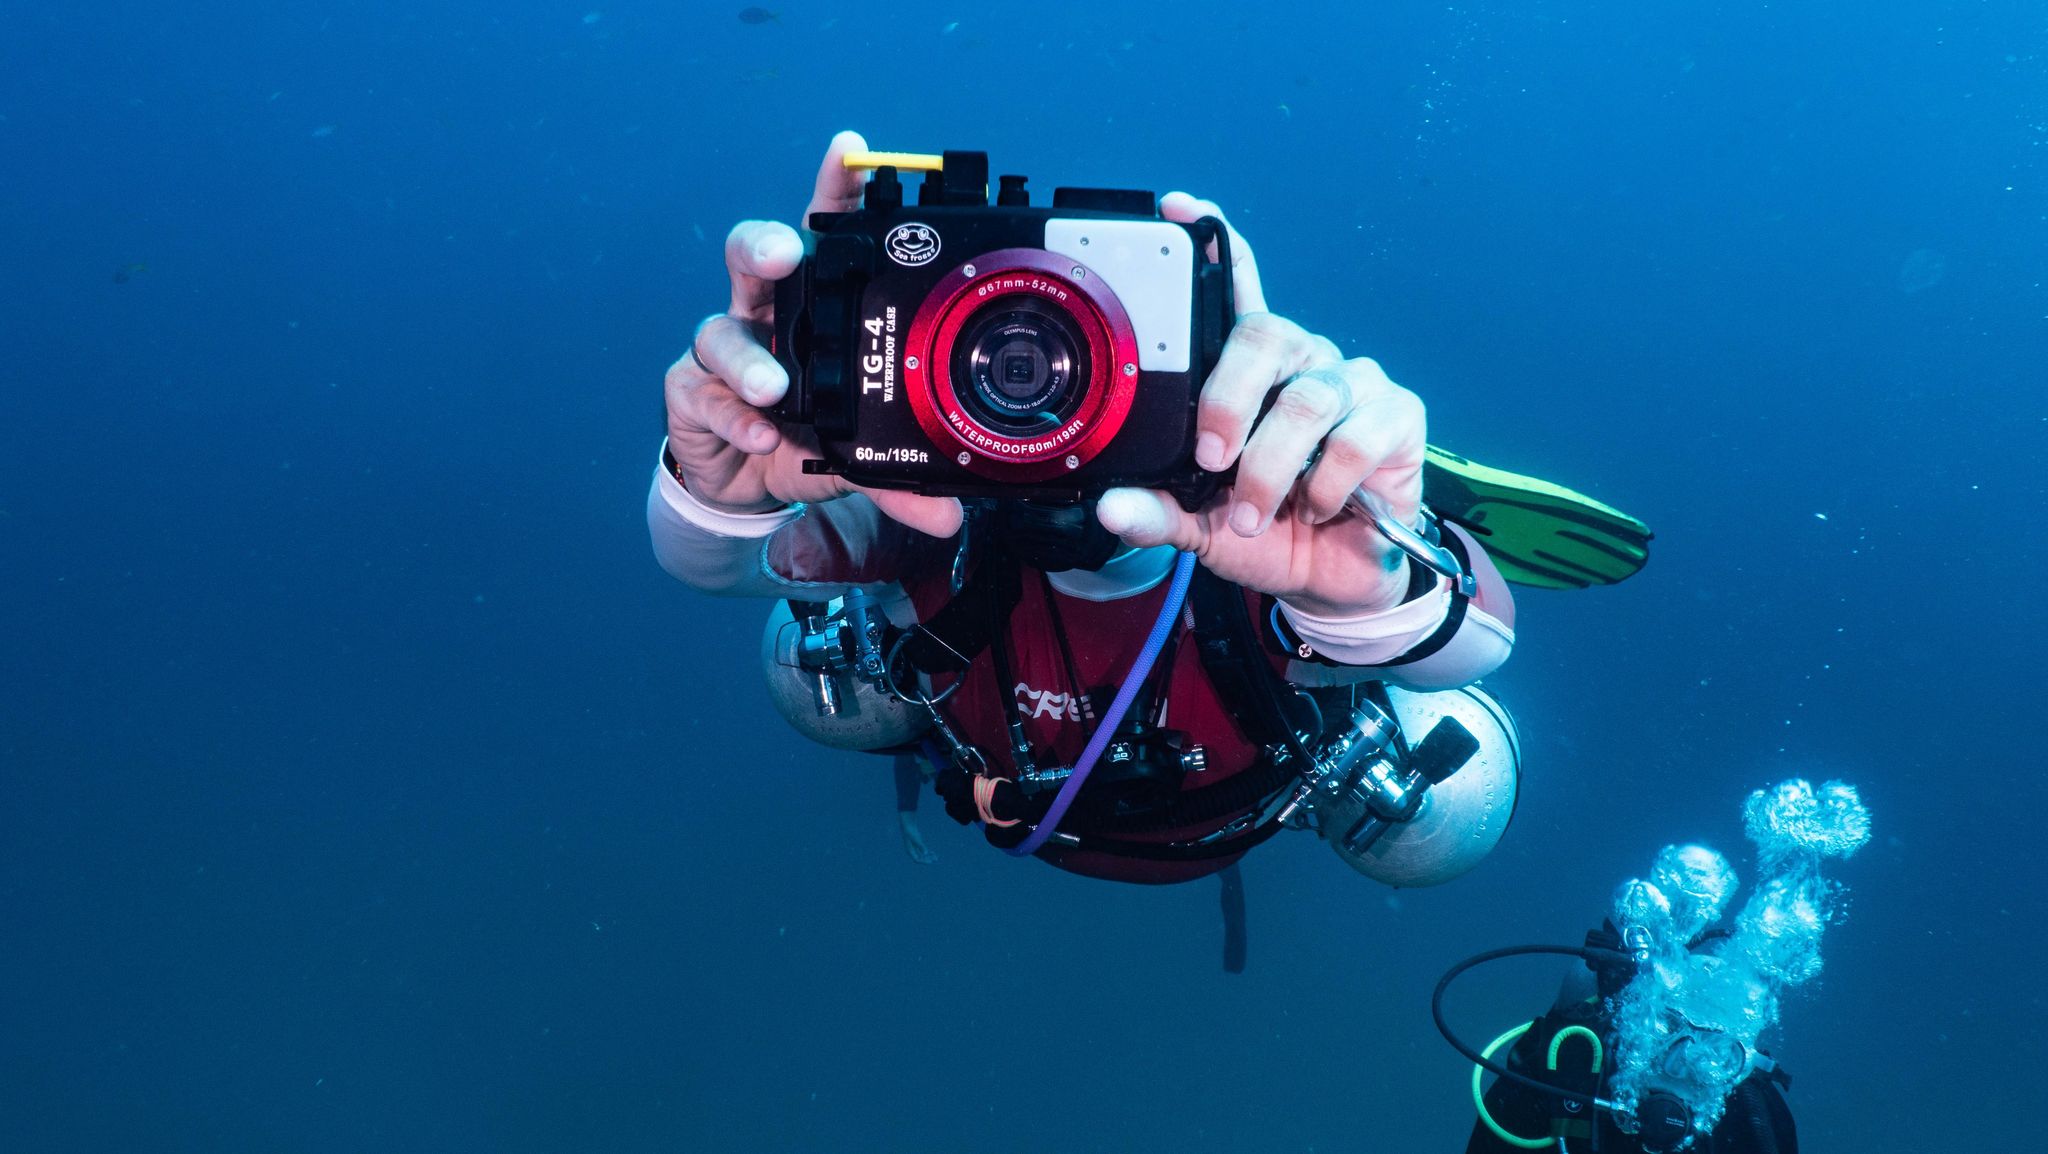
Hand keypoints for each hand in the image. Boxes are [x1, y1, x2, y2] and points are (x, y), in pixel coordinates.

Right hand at [663, 131, 962, 538]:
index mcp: (813, 306)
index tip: (852, 151)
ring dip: (748, 358)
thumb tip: (950, 515)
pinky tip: (760, 436)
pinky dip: (733, 417)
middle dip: (763, 246)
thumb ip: (900, 481)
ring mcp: (723, 351)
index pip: (822, 234)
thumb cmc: (806, 440)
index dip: (833, 188)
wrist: (747, 487)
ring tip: (775, 389)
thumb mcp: (858, 458)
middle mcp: (765, 315)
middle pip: (751, 256)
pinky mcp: (691, 393)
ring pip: (721, 328)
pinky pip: (704, 395)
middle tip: (783, 253)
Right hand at [897, 811, 937, 864]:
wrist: (908, 826)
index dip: (923, 861)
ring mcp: (915, 849)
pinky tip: (933, 853)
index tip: (930, 862)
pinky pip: (923, 852)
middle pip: (920, 859)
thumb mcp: (916, 839)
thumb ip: (921, 846)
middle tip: (935, 860)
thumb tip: (926, 853)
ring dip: (928, 857)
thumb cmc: (911, 832)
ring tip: (936, 858)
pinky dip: (928, 853)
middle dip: (927, 859)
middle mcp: (912, 852)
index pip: (917, 859)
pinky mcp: (918, 846)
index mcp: (910, 851)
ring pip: (922, 856)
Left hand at [1094, 194, 1423, 618]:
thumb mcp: (1199, 526)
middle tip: (1211, 458)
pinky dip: (1327, 483)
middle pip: (1266, 334)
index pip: (1235, 288)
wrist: (1332, 579)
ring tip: (1255, 513)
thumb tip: (1111, 506)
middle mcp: (1303, 361)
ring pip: (1308, 398)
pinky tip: (1318, 505)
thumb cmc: (1265, 531)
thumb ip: (1157, 510)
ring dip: (1272, 467)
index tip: (1179, 209)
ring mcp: (1354, 383)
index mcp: (1251, 372)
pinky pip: (1358, 436)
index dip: (1213, 243)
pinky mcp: (1398, 417)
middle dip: (1229, 400)